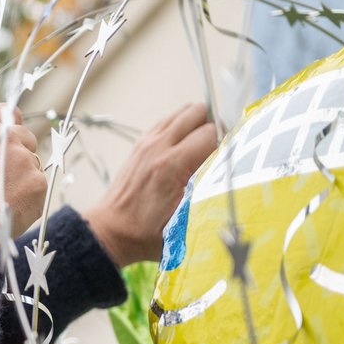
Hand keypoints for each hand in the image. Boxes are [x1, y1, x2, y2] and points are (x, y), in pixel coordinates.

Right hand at [0, 103, 46, 245]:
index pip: (8, 113)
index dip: (9, 129)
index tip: (8, 142)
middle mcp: (4, 135)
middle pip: (25, 137)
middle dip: (18, 155)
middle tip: (1, 180)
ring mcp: (23, 158)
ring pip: (32, 164)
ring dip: (22, 179)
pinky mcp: (36, 182)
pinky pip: (37, 188)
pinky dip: (28, 200)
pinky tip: (6, 211)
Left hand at [83, 102, 216, 266]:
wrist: (111, 231)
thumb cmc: (146, 232)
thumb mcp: (186, 221)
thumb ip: (209, 195)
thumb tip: (232, 177)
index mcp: (171, 165)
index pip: (211, 132)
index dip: (226, 142)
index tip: (229, 157)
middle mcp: (157, 147)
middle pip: (198, 112)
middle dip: (214, 126)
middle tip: (218, 148)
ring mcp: (146, 142)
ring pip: (183, 112)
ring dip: (197, 123)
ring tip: (202, 148)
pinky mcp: (140, 144)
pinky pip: (168, 121)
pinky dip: (181, 127)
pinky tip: (185, 149)